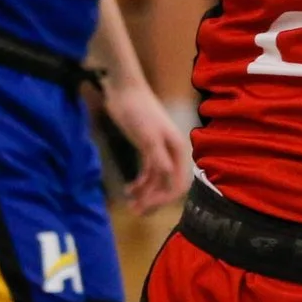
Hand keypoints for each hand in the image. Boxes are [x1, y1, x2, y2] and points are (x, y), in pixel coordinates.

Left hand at [98, 79, 192, 214]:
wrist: (124, 90)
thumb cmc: (138, 110)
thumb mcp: (148, 136)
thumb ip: (159, 158)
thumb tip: (169, 178)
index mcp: (177, 149)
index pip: (178, 182)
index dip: (165, 197)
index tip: (149, 207)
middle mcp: (172, 153)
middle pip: (168, 183)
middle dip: (154, 199)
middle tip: (137, 212)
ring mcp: (159, 151)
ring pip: (156, 180)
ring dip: (145, 193)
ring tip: (131, 205)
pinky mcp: (146, 149)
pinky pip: (147, 172)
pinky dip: (139, 183)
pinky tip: (128, 190)